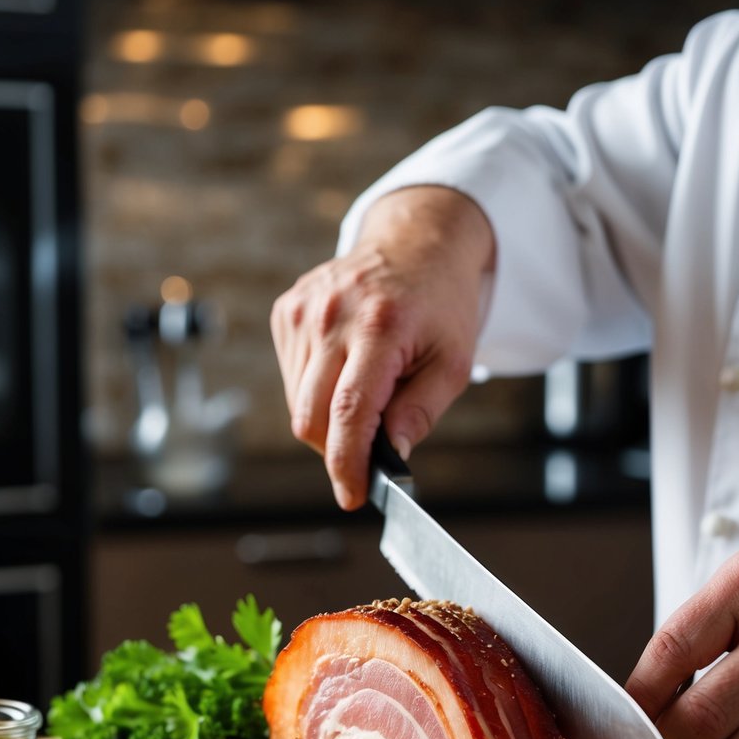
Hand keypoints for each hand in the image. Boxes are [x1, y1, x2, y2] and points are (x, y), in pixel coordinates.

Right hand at [270, 185, 494, 508]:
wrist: (414, 242)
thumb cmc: (440, 304)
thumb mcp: (452, 361)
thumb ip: (420, 411)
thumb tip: (389, 455)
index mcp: (380, 327)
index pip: (349, 411)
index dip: (346, 462)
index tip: (351, 495)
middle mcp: (332, 316)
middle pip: (311, 416)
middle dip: (336, 449)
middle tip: (367, 450)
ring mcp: (303, 310)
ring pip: (297, 402)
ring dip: (327, 419)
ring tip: (366, 391)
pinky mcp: (286, 311)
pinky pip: (291, 377)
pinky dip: (315, 391)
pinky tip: (344, 368)